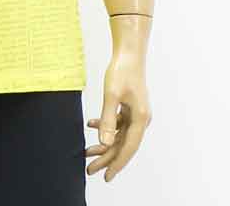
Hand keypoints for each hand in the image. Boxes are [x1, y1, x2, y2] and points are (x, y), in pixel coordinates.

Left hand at [85, 50, 152, 182]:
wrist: (129, 53)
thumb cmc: (122, 71)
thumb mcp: (111, 95)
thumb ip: (108, 120)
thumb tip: (105, 143)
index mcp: (141, 119)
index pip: (128, 148)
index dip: (117, 164)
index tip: (106, 177)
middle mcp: (141, 119)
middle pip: (123, 144)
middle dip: (106, 158)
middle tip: (90, 169)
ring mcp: (136, 113)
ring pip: (119, 135)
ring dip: (104, 143)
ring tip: (87, 152)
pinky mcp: (130, 106)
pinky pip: (118, 123)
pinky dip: (105, 125)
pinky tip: (90, 124)